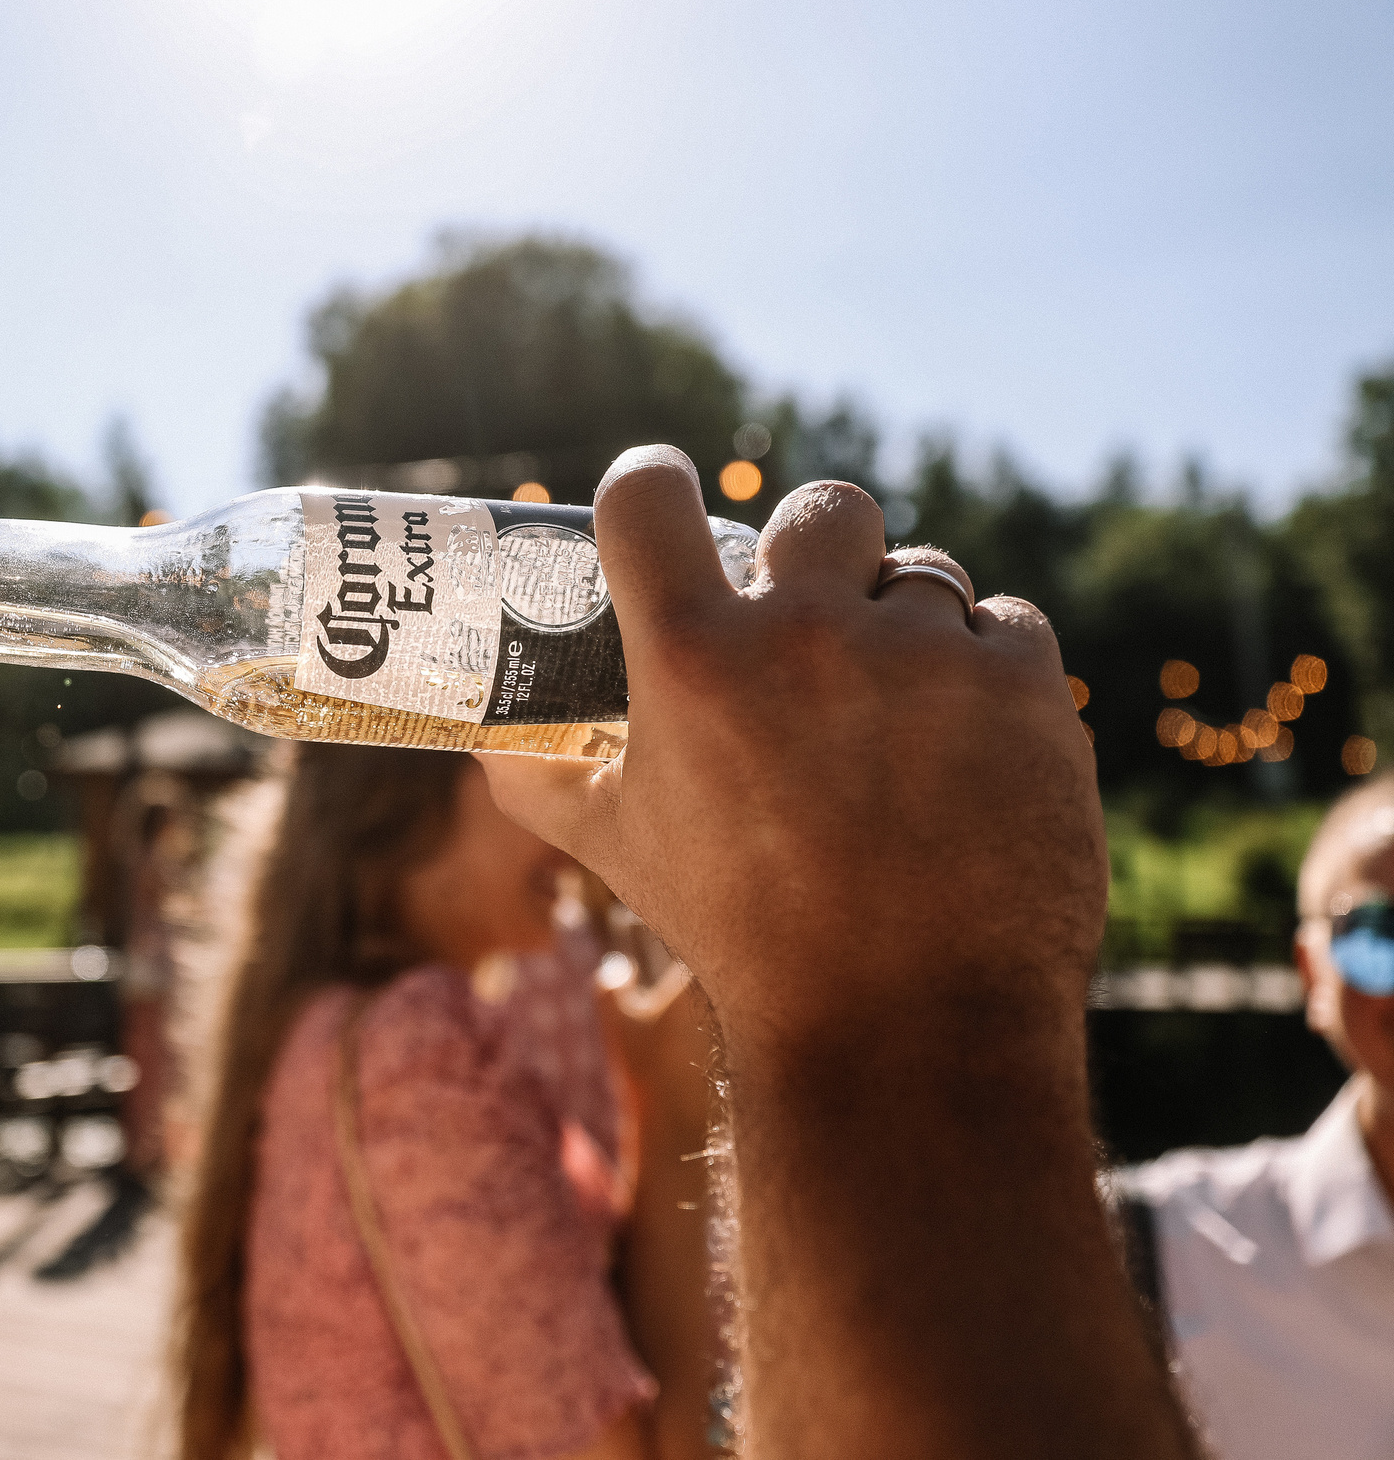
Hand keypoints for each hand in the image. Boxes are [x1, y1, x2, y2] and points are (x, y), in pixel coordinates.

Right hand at [482, 446, 1104, 1046]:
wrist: (907, 1027)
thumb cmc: (746, 937)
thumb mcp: (620, 852)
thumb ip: (546, 781)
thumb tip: (489, 742)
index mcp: (691, 660)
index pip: (649, 494)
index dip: (655, 486)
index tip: (667, 506)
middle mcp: (806, 635)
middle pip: (821, 510)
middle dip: (823, 559)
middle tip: (821, 629)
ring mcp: (922, 653)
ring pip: (923, 576)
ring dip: (911, 630)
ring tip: (901, 719)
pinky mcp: (1023, 684)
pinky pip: (1006, 627)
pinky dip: (990, 675)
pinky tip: (967, 746)